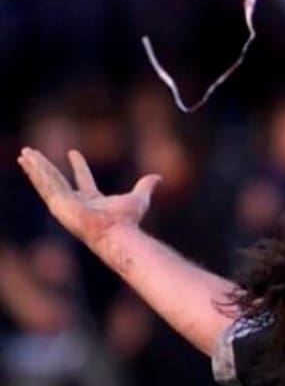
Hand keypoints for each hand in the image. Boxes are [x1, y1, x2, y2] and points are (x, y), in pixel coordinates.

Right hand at [17, 148, 159, 246]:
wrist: (116, 233)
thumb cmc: (127, 221)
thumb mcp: (139, 198)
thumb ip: (146, 186)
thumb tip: (158, 177)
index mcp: (92, 200)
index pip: (83, 179)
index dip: (78, 165)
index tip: (73, 152)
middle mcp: (76, 202)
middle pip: (57, 180)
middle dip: (44, 167)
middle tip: (34, 154)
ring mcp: (65, 204)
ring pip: (46, 181)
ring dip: (35, 167)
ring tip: (24, 154)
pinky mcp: (58, 205)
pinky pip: (45, 185)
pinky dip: (37, 173)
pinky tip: (29, 161)